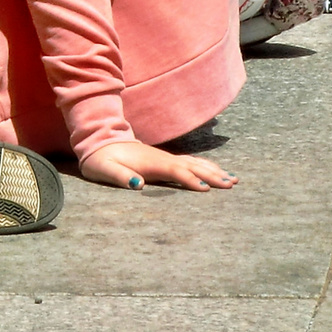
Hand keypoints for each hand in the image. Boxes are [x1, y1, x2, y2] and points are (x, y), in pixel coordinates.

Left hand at [79, 140, 237, 191]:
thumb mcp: (104, 169)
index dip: (191, 180)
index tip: (208, 190)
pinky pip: (190, 162)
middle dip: (212, 175)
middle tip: (232, 184)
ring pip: (195, 163)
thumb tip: (139, 185)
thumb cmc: (100, 160)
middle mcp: (162, 159)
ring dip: (214, 170)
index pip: (175, 172)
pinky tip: (216, 171)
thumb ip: (121, 176)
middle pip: (192, 166)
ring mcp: (165, 158)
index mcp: (150, 163)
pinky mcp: (164, 160)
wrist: (99, 141)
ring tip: (233, 179)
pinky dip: (206, 166)